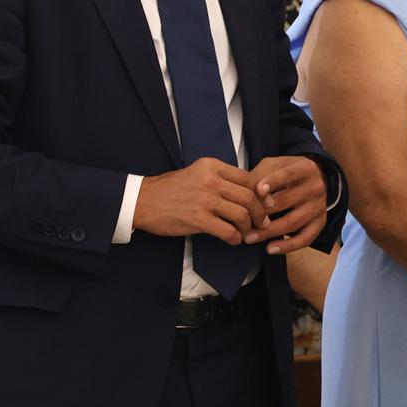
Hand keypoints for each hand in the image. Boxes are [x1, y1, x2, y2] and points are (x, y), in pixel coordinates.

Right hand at [134, 158, 267, 244]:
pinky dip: (235, 239)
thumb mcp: (196, 172)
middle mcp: (211, 180)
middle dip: (260, 213)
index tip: (264, 204)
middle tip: (261, 222)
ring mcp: (205, 200)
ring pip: (242, 215)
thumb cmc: (169, 188)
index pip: (247, 178)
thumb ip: (218, 178)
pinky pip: (227, 231)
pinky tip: (233, 240)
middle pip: (249, 197)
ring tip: (246, 233)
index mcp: (211, 166)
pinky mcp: (198, 219)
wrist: (142, 200)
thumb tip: (244, 190)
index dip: (260, 193)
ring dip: (248, 227)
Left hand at [247, 156, 327, 255]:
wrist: (317, 176)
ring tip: (250, 238)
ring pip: (293, 222)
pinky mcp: (320, 222)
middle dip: (262, 214)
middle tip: (242, 223)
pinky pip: (305, 238)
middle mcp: (314, 187)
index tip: (258, 191)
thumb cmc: (288, 172)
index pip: (286, 175)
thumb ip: (260, 174)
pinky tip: (270, 248)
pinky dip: (288, 246)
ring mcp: (318, 206)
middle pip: (286, 201)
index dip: (272, 182)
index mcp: (303, 168)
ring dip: (269, 232)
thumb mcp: (275, 165)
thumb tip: (243, 191)